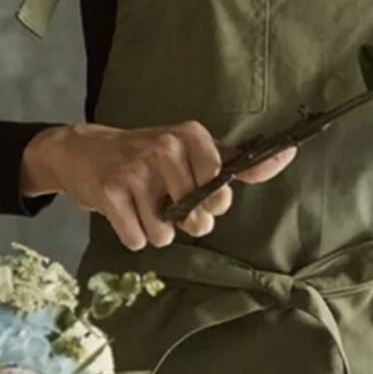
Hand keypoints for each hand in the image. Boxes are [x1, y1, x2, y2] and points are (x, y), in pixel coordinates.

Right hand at [20, 120, 296, 250]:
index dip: (210, 204)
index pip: (222, 190)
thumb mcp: (191, 151)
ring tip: (141, 206)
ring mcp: (136, 169)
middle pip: (196, 216)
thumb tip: (289, 155)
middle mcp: (165, 146)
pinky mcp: (110, 191)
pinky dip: (132, 235)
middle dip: (182, 221)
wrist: (83, 151)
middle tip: (163, 201)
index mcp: (190, 135)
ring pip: (164, 233)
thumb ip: (238, 162)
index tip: (192, 192)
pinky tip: (124, 213)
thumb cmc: (146, 156)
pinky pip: (137, 238)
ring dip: (153, 230)